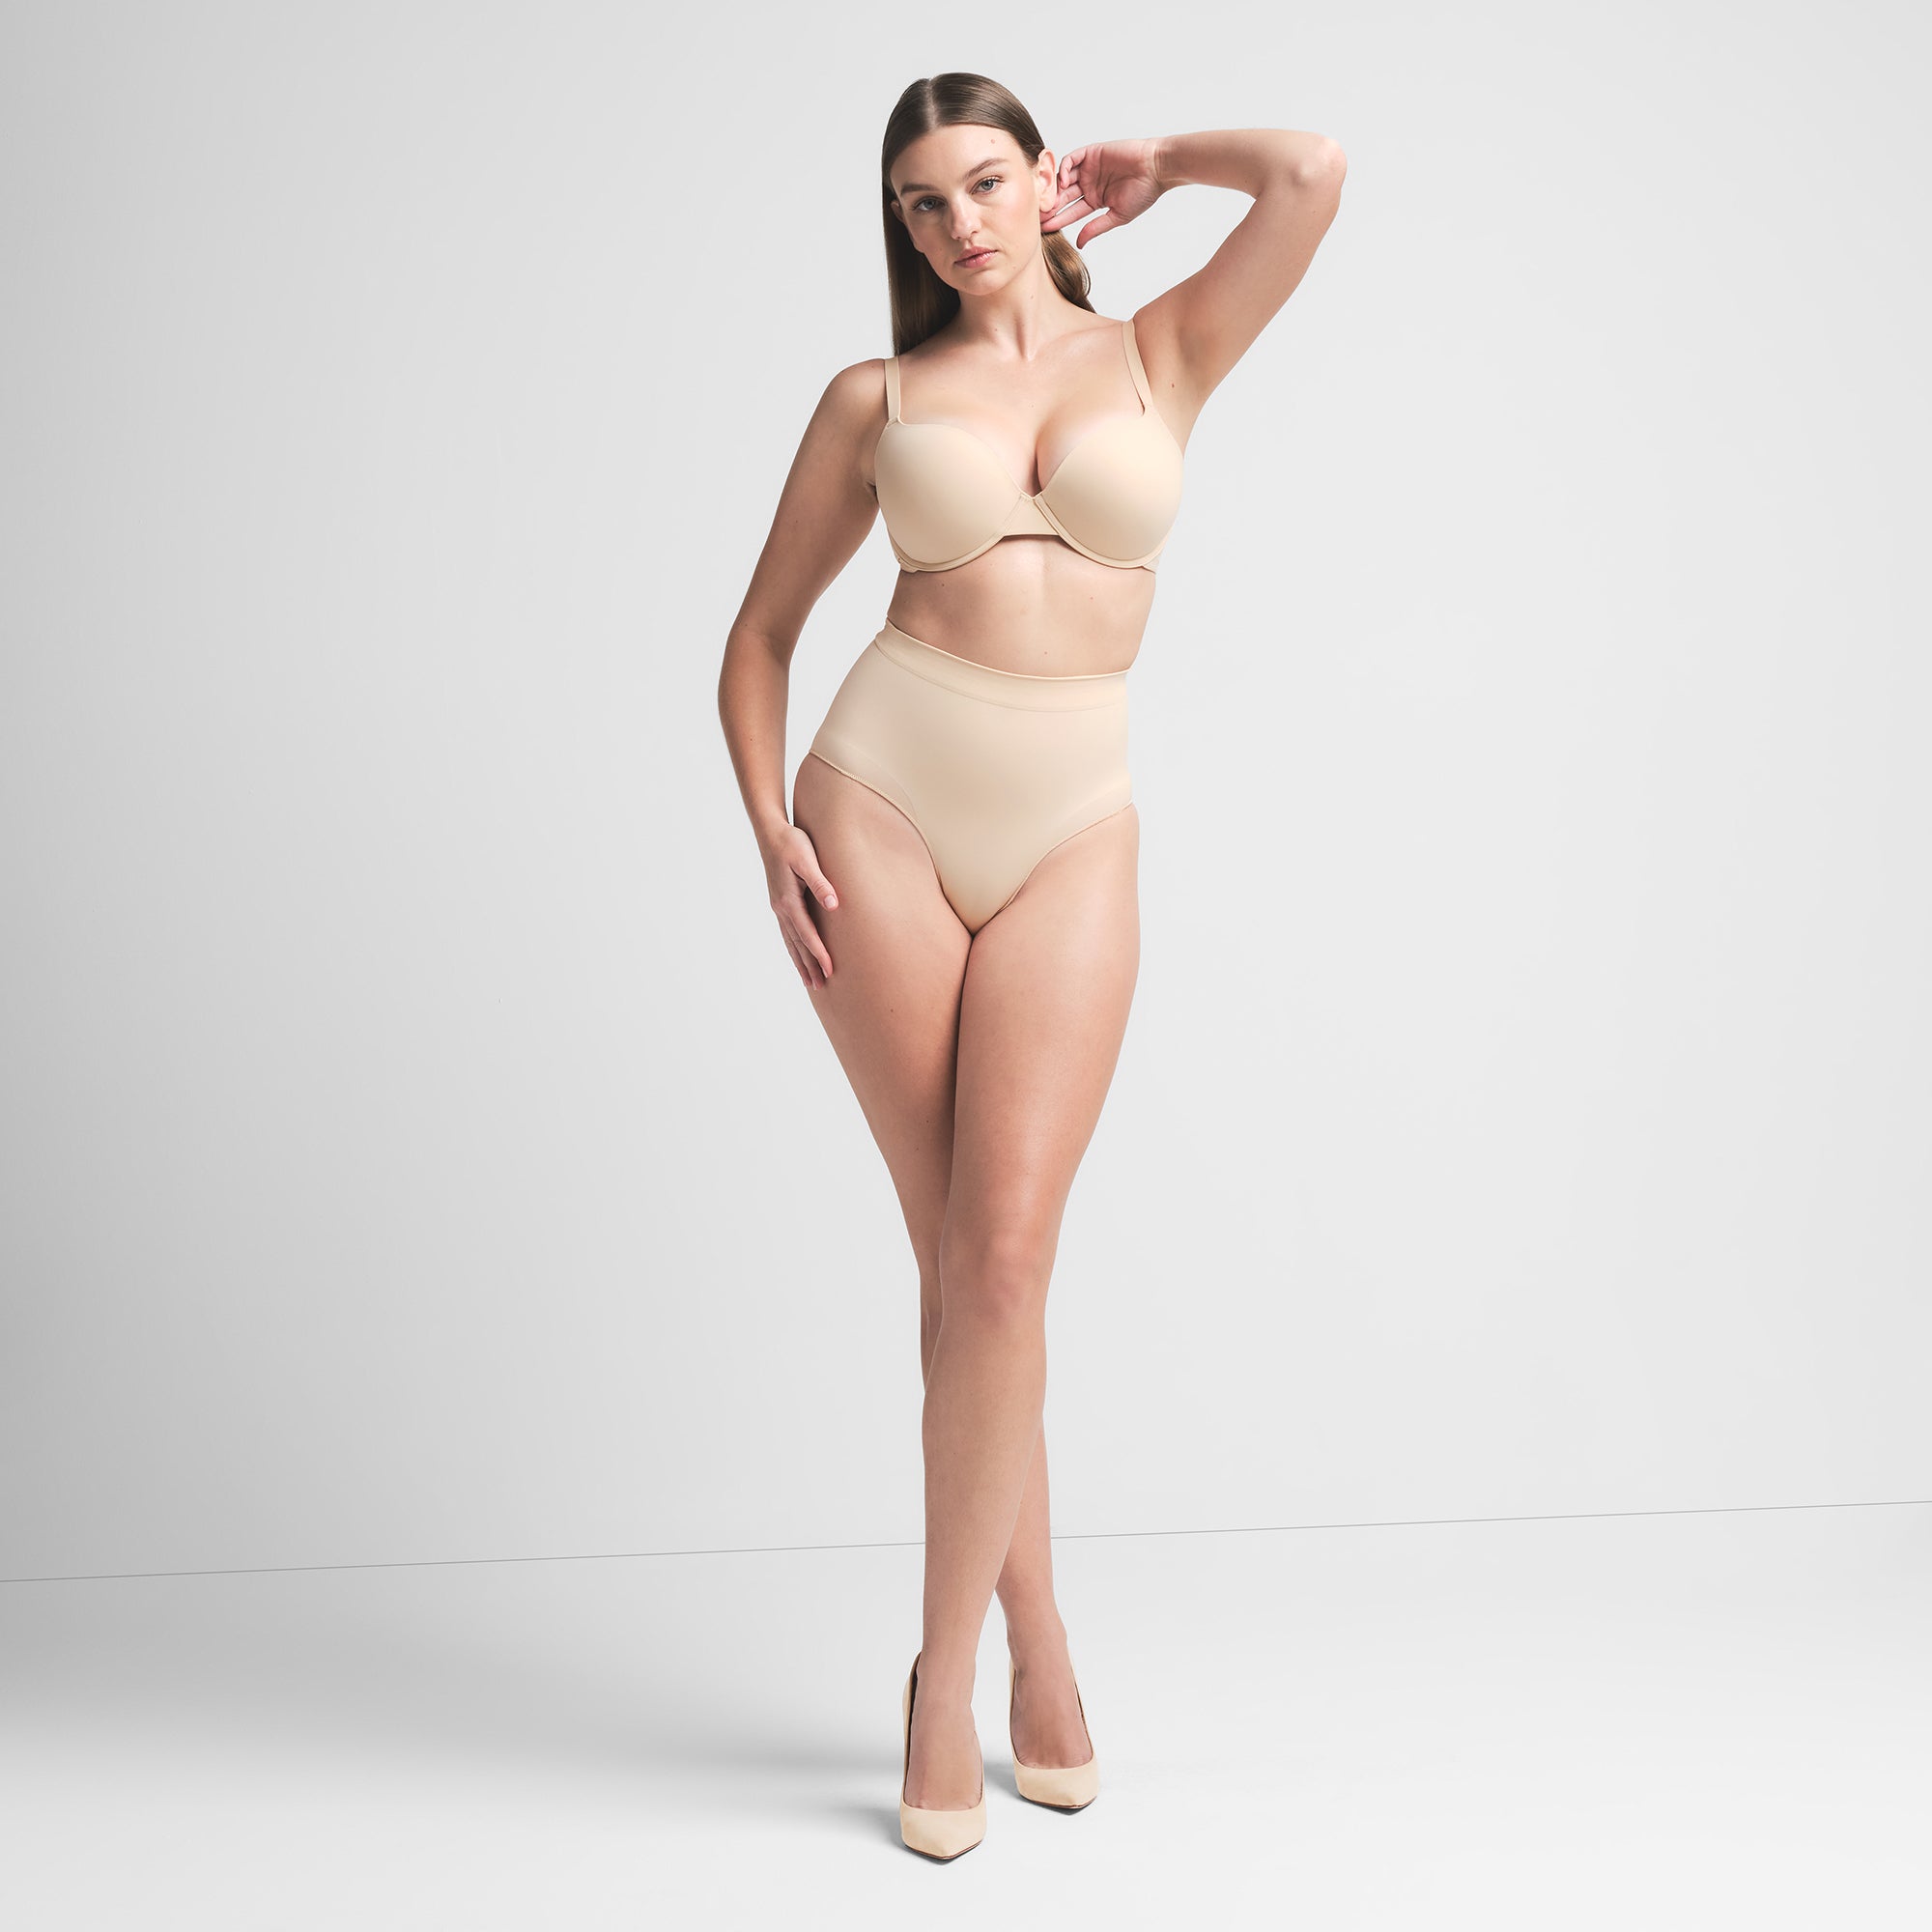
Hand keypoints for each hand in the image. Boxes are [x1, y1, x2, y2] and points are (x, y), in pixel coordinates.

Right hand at [764, 823, 837, 989]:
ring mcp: (778, 907)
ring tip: (810, 981)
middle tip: (821, 986)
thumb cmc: (791, 842)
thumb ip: (820, 882)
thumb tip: (833, 905)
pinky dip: (793, 948)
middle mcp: (781, 908)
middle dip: (809, 966)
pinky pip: (787, 932)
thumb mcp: (807, 859)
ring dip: (800, 962)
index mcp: (788, 900)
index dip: (819, 953)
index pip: (807, 934)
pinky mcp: (779, 902)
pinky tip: (798, 955)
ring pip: (790, 941)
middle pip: (797, 944)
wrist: (770, 831)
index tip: (830, 970)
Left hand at [1042, 137, 1167, 248]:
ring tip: (1048, 201)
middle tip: (1038, 215)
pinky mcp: (1092, 153)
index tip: (1045, 229)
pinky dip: (1064, 169)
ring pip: (1064, 178)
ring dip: (1055, 189)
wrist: (1156, 168)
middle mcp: (1089, 184)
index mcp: (1095, 200)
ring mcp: (1089, 168)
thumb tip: (1079, 243)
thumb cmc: (1143, 193)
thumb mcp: (1117, 215)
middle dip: (1051, 206)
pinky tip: (1063, 182)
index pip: (1071, 212)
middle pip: (1064, 196)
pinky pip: (1072, 160)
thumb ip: (1096, 228)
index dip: (1058, 220)